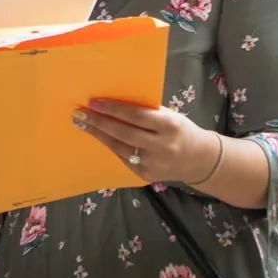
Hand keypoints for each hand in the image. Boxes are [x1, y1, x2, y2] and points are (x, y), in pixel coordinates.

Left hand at [74, 99, 220, 187]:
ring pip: (119, 147)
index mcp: (169, 125)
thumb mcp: (170, 116)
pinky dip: (110, 146)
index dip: (114, 109)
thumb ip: (148, 112)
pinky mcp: (146, 175)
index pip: (136, 116)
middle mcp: (161, 146)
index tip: (94, 102)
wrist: (198, 160)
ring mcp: (153, 163)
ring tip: (82, 124)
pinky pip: (123, 158)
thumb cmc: (180, 130)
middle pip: (124, 133)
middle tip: (79, 113)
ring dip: (98, 135)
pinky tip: (99, 137)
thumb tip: (116, 103)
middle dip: (99, 122)